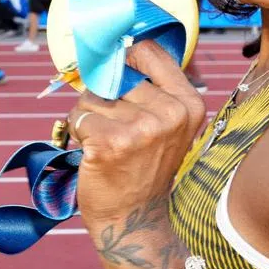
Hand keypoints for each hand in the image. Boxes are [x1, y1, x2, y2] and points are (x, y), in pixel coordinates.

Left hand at [67, 40, 204, 224]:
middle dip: (104, 97)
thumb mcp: (167, 125)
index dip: (126, 58)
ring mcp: (142, 128)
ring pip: (93, 96)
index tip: (118, 75)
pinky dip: (78, 132)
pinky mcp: (111, 142)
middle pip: (116, 75)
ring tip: (105, 142)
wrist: (135, 219)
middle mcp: (171, 113)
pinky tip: (93, 152)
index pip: (150, 51)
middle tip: (116, 128)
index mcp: (189, 104)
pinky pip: (79, 117)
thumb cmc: (144, 168)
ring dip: (89, 116)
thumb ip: (152, 89)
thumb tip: (114, 50)